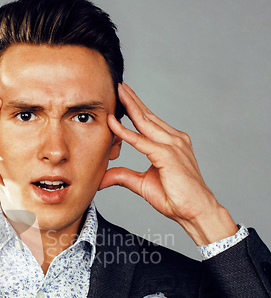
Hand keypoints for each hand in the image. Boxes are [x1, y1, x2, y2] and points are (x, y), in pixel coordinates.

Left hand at [99, 83, 237, 245]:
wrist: (195, 211)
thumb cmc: (175, 198)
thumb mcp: (142, 184)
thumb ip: (123, 176)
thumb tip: (102, 178)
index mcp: (171, 144)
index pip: (149, 122)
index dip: (134, 109)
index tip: (122, 98)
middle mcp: (174, 140)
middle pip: (148, 116)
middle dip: (132, 100)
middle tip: (118, 85)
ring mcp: (173, 146)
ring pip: (146, 122)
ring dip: (130, 106)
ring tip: (118, 92)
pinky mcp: (168, 156)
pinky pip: (142, 141)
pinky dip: (126, 132)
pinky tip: (113, 123)